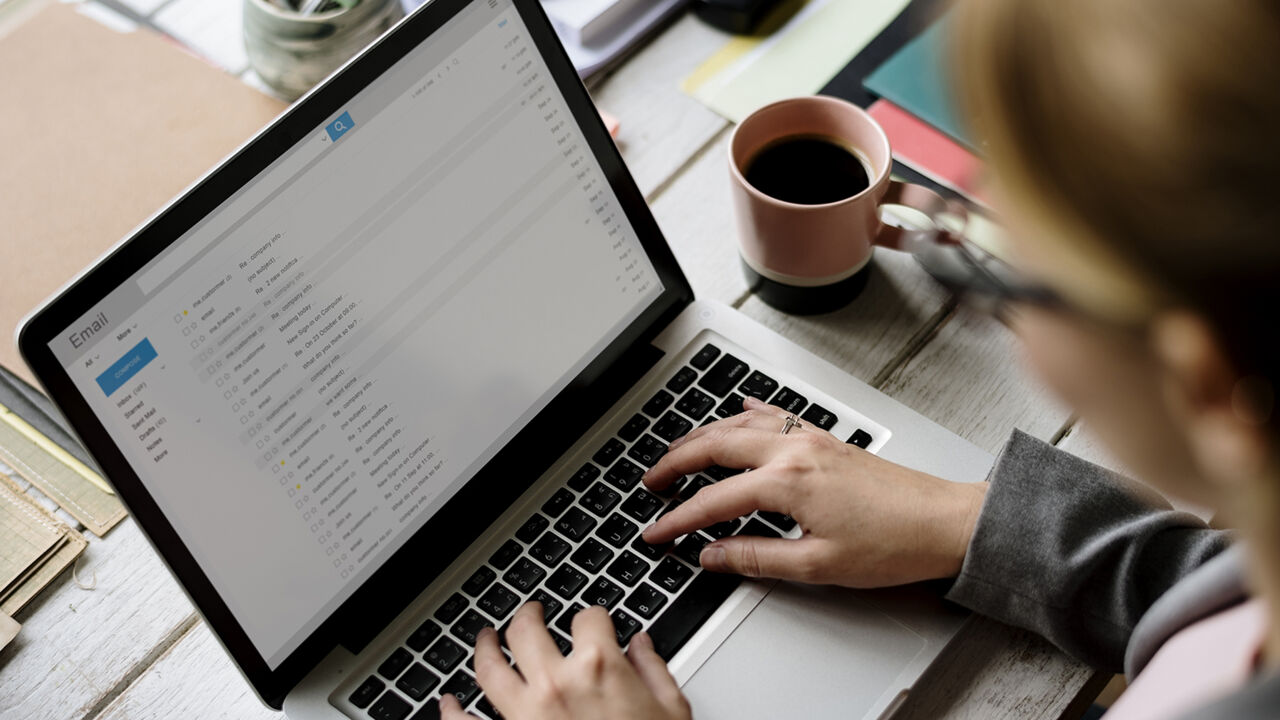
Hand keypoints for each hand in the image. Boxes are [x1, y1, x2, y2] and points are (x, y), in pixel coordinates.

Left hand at [441, 602, 690, 719]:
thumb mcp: (671, 712)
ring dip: (484, 647)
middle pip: (526, 630)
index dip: (594, 616)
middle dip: (528, 614)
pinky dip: (451, 713)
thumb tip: (642, 646)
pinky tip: (447, 702)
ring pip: (489, 668)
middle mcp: (555, 684)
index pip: (589, 618)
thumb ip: (655, 670)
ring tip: (486, 638)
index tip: (594, 622)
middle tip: (531, 612)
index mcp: (599, 668)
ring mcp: (524, 715)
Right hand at [640, 397, 986, 587]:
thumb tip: (712, 556)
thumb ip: (756, 558)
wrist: (946, 523)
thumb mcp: (818, 566)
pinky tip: (737, 412)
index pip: (713, 502)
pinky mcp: (826, 439)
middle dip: (675, 462)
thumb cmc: (894, 545)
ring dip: (702, 436)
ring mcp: (811, 439)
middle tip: (650, 482)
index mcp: (787, 483)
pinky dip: (745, 414)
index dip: (677, 519)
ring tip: (677, 452)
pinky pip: (774, 415)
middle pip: (715, 446)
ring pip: (739, 424)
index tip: (655, 533)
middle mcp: (795, 451)